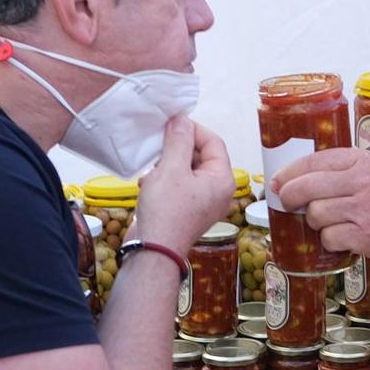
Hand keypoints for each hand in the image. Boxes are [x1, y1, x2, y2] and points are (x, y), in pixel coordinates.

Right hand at [132, 117, 234, 253]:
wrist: (153, 250)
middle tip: (158, 147)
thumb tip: (181, 120)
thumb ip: (178, 141)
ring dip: (167, 165)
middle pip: (201, 156)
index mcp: (222, 179)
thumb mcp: (171, 168)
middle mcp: (217, 191)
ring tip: (152, 171)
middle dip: (177, 149)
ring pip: (186, 170)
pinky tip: (148, 185)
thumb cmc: (166, 211)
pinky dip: (164, 181)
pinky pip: (179, 186)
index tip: (171, 124)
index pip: (213, 142)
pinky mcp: (187, 211)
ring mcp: (203, 203)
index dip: (192, 129)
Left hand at [273, 148, 369, 261]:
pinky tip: (344, 237)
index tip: (276, 183)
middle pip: (305, 188)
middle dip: (289, 198)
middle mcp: (361, 181)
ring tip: (332, 222)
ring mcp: (364, 209)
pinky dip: (331, 241)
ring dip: (316, 222)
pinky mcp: (366, 236)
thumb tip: (292, 180)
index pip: (311, 162)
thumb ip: (338, 171)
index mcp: (359, 160)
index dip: (287, 174)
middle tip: (289, 205)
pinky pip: (329, 238)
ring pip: (315, 215)